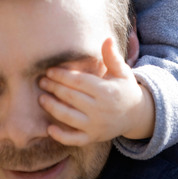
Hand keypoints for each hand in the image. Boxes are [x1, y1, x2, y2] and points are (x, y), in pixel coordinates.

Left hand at [39, 38, 153, 145]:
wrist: (136, 115)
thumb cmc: (125, 88)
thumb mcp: (122, 71)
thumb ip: (112, 56)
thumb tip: (107, 38)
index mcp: (106, 92)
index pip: (79, 82)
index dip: (63, 76)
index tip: (50, 70)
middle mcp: (100, 110)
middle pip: (71, 98)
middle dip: (54, 88)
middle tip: (41, 81)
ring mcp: (96, 126)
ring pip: (69, 118)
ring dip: (53, 108)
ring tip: (41, 98)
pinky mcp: (93, 138)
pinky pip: (74, 139)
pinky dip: (61, 136)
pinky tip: (49, 128)